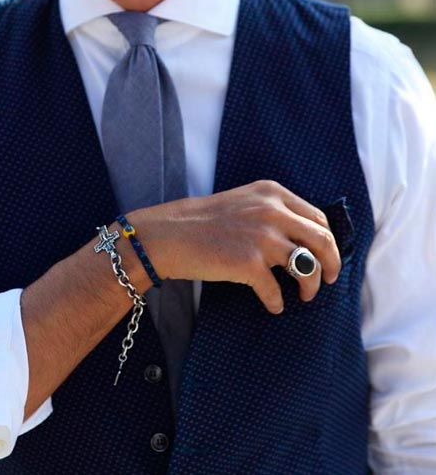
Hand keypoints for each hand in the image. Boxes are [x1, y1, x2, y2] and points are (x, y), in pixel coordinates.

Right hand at [129, 180, 341, 313]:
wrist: (168, 234)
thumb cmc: (201, 221)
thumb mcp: (243, 202)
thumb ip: (273, 212)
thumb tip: (303, 239)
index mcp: (272, 193)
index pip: (318, 217)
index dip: (328, 241)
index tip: (326, 257)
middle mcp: (272, 211)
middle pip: (323, 241)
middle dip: (332, 264)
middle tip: (328, 280)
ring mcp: (262, 237)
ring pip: (308, 267)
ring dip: (311, 286)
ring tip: (303, 296)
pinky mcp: (248, 263)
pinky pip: (276, 290)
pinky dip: (277, 302)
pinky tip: (272, 306)